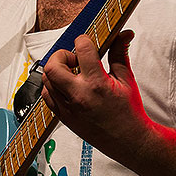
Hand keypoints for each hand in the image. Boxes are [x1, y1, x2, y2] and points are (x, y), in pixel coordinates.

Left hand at [41, 30, 151, 158]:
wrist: (129, 141)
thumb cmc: (130, 112)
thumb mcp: (127, 79)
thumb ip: (120, 53)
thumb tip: (123, 34)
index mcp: (97, 84)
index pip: (81, 50)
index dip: (84, 40)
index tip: (88, 43)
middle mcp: (79, 96)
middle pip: (53, 65)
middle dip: (62, 55)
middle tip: (74, 59)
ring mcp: (68, 109)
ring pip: (46, 80)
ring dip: (56, 71)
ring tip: (72, 73)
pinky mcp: (64, 118)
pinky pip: (47, 96)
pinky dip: (53, 87)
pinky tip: (67, 86)